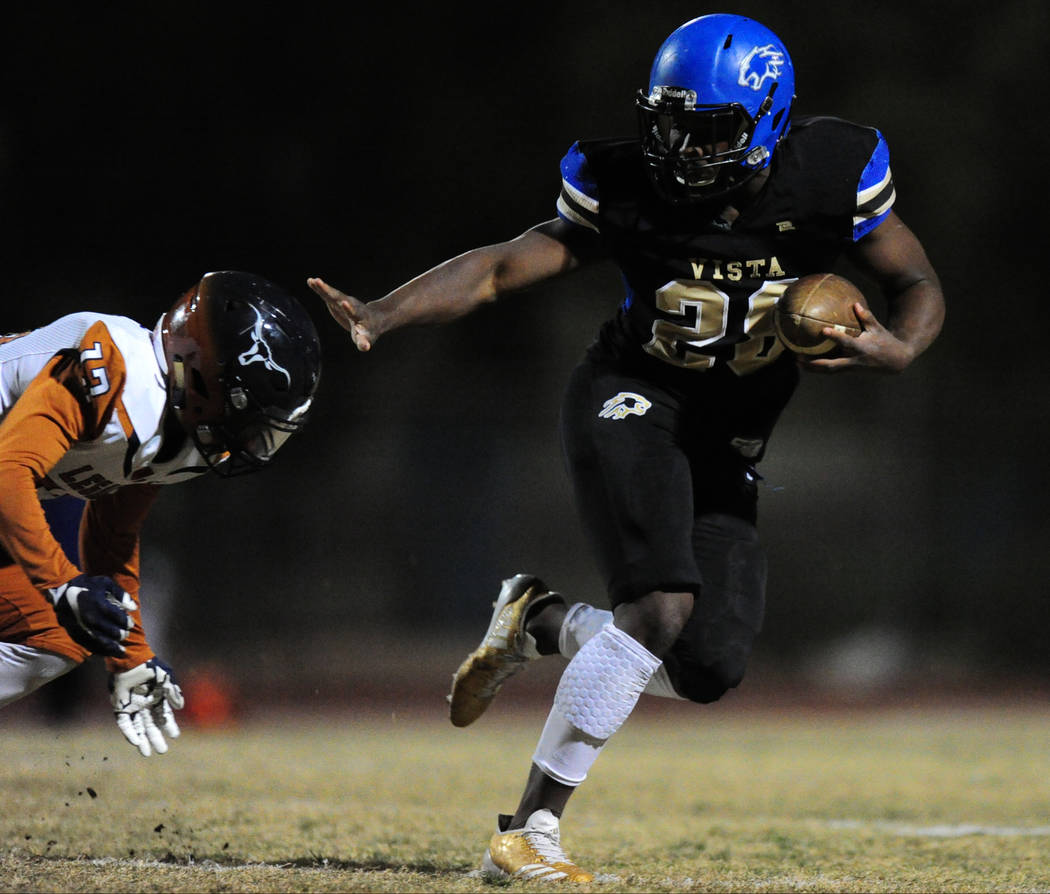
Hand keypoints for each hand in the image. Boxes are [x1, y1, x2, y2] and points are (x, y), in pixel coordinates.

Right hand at [47, 574, 136, 656]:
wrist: (61, 590)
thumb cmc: (88, 585)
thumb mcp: (106, 583)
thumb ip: (121, 594)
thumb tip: (133, 608)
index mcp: (100, 605)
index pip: (119, 618)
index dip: (127, 622)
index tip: (130, 624)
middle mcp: (91, 618)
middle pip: (112, 632)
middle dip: (121, 635)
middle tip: (125, 634)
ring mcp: (82, 628)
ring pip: (101, 642)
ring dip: (113, 647)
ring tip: (121, 651)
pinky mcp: (74, 633)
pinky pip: (89, 645)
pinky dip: (100, 650)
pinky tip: (107, 652)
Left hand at [109, 658, 184, 756]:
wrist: (131, 661)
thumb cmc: (149, 668)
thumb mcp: (166, 679)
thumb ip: (173, 692)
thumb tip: (180, 706)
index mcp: (156, 699)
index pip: (164, 716)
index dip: (169, 726)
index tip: (174, 736)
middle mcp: (145, 705)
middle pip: (151, 726)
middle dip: (156, 738)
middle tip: (162, 751)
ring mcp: (132, 707)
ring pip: (138, 728)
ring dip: (143, 741)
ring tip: (147, 754)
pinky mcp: (120, 708)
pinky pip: (125, 723)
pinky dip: (130, 733)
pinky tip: (135, 742)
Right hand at [307, 277, 376, 350]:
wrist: (374, 319)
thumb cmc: (369, 332)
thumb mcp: (367, 339)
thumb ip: (364, 343)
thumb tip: (365, 347)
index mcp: (359, 316)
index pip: (353, 313)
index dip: (349, 309)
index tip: (344, 303)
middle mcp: (351, 306)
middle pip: (339, 298)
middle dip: (330, 292)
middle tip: (319, 282)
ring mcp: (344, 302)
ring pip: (332, 294)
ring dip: (323, 288)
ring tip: (313, 280)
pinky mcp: (337, 301)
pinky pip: (327, 294)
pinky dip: (319, 288)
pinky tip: (310, 281)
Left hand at [800, 303, 916, 373]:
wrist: (896, 362)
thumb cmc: (886, 341)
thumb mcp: (878, 328)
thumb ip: (866, 316)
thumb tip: (855, 304)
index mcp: (862, 348)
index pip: (846, 342)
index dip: (835, 337)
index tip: (823, 331)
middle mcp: (854, 360)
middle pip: (831, 365)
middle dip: (814, 363)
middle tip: (798, 358)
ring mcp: (851, 368)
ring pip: (829, 371)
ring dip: (813, 368)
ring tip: (797, 362)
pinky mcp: (850, 371)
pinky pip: (832, 370)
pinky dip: (819, 368)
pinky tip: (806, 363)